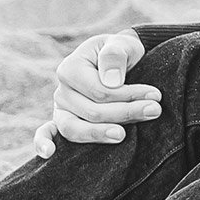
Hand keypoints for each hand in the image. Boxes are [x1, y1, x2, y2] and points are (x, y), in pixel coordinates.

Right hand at [34, 31, 156, 156]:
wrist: (117, 60)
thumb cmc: (120, 52)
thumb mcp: (121, 45)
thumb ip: (115, 55)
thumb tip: (111, 81)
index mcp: (70, 68)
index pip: (100, 91)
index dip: (128, 95)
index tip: (155, 95)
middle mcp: (61, 90)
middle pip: (92, 112)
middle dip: (126, 113)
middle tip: (155, 110)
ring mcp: (60, 108)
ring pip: (74, 129)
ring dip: (100, 134)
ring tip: (124, 135)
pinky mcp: (62, 121)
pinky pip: (46, 133)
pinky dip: (43, 143)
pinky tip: (49, 154)